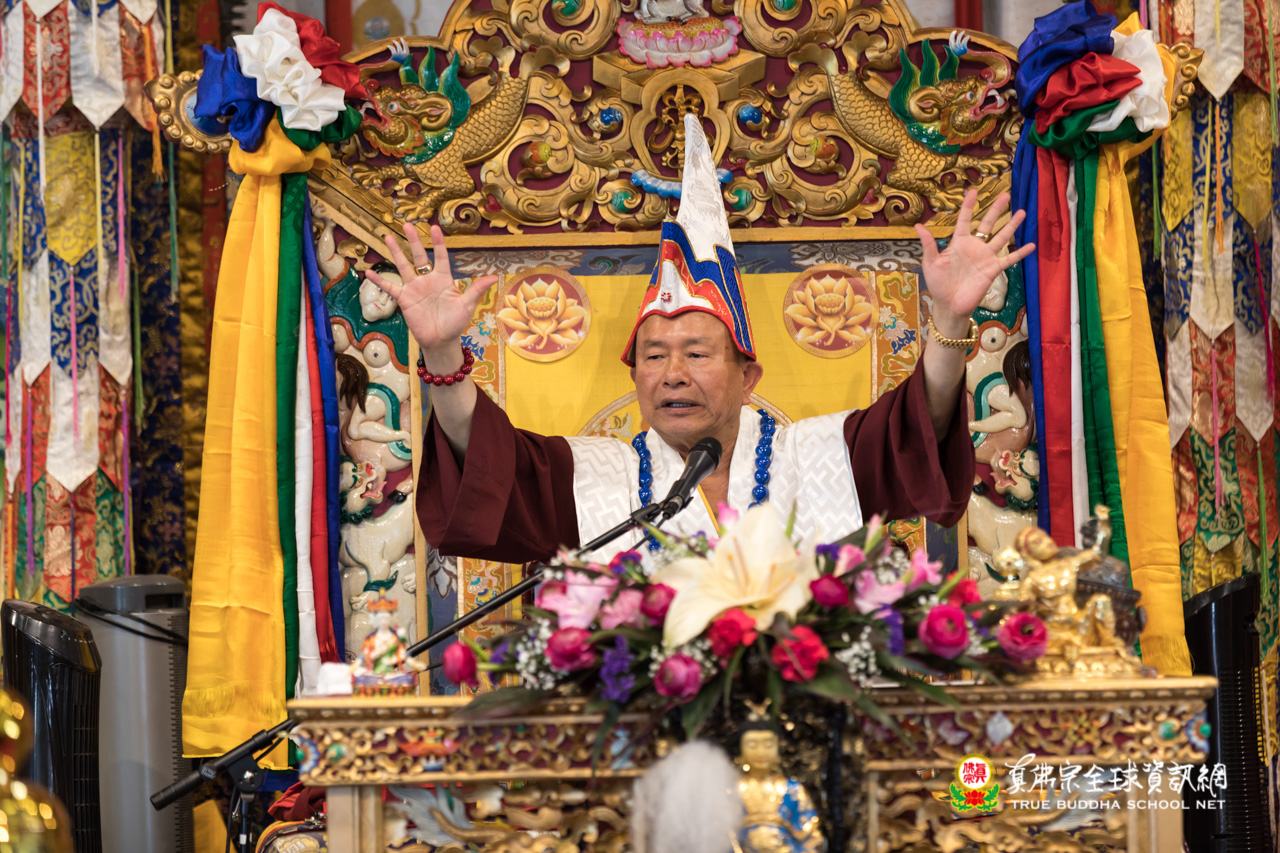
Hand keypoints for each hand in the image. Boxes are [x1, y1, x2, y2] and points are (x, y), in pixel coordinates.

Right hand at [365, 225, 497, 356]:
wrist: (441, 340)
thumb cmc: (455, 322)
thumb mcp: (467, 305)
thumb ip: (477, 289)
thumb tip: (494, 277)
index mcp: (443, 279)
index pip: (440, 256)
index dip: (437, 243)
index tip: (433, 227)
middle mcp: (427, 280)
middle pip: (418, 256)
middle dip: (413, 240)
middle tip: (407, 223)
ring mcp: (414, 289)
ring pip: (403, 266)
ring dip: (395, 252)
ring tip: (387, 236)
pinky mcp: (404, 300)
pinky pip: (390, 288)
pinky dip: (380, 281)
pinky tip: (369, 272)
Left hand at [914, 190, 1034, 335]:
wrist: (949, 305)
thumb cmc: (938, 284)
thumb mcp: (931, 263)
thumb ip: (928, 244)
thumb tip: (917, 225)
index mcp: (958, 243)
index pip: (965, 220)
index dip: (969, 206)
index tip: (974, 191)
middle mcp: (974, 247)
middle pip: (988, 224)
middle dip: (996, 209)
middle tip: (1006, 195)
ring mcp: (985, 257)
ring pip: (1002, 237)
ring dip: (1012, 225)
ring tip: (1022, 211)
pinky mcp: (993, 269)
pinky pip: (1009, 259)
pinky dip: (1021, 252)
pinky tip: (1032, 244)